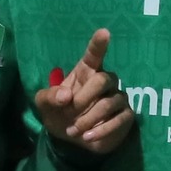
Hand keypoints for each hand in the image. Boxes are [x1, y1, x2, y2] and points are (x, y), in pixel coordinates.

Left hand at [33, 29, 133, 153]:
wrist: (71, 138)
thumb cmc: (59, 113)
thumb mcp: (45, 105)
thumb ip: (50, 97)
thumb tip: (65, 96)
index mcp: (85, 72)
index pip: (93, 55)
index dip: (98, 44)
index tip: (104, 32)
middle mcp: (105, 81)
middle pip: (103, 79)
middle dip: (84, 98)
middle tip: (70, 112)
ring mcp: (118, 98)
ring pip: (110, 102)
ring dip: (89, 119)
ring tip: (73, 130)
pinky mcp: (126, 116)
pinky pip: (120, 120)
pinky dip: (102, 130)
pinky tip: (87, 137)